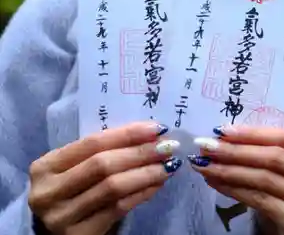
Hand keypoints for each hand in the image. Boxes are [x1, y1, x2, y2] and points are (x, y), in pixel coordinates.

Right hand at [28, 122, 181, 234]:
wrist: (53, 233)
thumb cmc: (70, 190)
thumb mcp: (74, 168)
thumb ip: (101, 152)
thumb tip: (150, 135)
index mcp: (45, 166)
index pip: (93, 143)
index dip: (128, 134)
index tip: (157, 128)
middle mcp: (48, 192)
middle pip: (103, 164)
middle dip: (141, 153)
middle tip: (168, 147)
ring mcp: (62, 216)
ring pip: (114, 187)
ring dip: (147, 173)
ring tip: (168, 165)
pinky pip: (119, 208)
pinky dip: (142, 193)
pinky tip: (157, 184)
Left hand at [189, 126, 283, 234]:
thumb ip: (276, 157)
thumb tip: (227, 138)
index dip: (253, 133)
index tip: (222, 130)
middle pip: (274, 157)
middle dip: (236, 150)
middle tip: (206, 146)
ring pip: (264, 179)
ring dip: (229, 169)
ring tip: (204, 164)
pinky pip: (260, 200)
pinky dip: (234, 189)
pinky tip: (215, 183)